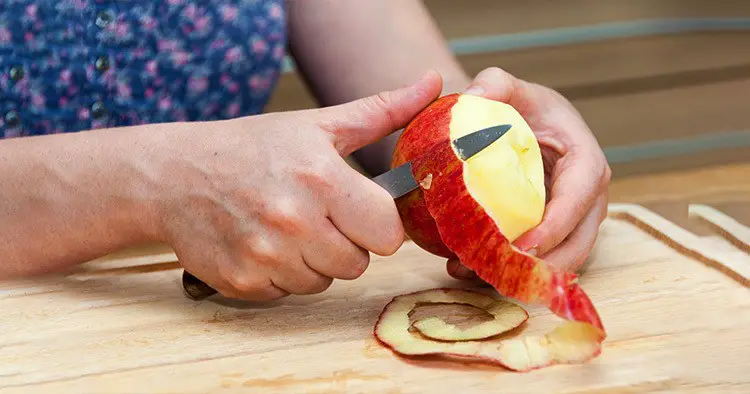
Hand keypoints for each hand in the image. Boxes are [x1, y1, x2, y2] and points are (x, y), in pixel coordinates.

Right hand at [150, 71, 442, 300]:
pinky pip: (288, 295)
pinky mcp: (243, 283)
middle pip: (358, 264)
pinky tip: (264, 244)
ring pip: (323, 282)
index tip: (360, 211)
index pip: (388, 235)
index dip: (378, 224)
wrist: (174, 175)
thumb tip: (433, 85)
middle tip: (317, 216)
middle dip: (346, 244)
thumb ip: (382, 111)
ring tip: (286, 228)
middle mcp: (294, 221)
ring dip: (313, 261)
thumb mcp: (316, 125)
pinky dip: (281, 276)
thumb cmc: (250, 148)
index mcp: (321, 179)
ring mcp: (266, 256)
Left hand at [447, 67, 610, 280]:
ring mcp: (573, 221)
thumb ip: (494, 83)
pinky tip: (464, 270)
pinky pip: (538, 261)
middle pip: (578, 242)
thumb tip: (475, 97)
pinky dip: (507, 272)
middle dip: (541, 265)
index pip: (580, 196)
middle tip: (494, 272)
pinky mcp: (554, 236)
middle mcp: (588, 198)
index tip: (525, 244)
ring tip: (468, 272)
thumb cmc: (520, 106)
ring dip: (520, 276)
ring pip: (559, 261)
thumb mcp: (509, 87)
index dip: (557, 224)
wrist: (519, 124)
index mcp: (585, 160)